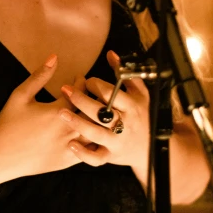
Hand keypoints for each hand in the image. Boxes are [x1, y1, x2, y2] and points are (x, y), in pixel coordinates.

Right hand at [0, 54, 83, 177]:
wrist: (0, 156)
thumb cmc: (9, 123)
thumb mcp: (20, 95)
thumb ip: (39, 75)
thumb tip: (54, 56)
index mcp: (58, 111)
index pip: (81, 91)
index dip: (82, 81)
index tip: (79, 78)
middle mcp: (68, 129)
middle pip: (93, 111)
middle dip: (94, 99)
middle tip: (90, 93)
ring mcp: (70, 147)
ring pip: (95, 132)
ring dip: (96, 121)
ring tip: (91, 113)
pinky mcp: (68, 161)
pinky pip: (90, 151)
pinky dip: (92, 140)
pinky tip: (87, 133)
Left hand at [59, 50, 149, 173]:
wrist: (152, 147)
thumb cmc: (142, 114)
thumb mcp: (139, 92)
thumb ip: (124, 73)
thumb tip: (111, 53)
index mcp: (132, 106)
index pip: (112, 93)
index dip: (95, 85)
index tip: (84, 81)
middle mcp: (125, 124)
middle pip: (101, 112)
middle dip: (81, 100)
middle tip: (65, 90)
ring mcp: (117, 142)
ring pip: (96, 134)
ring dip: (78, 123)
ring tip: (61, 113)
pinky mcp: (111, 156)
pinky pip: (96, 158)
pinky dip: (83, 153)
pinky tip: (71, 144)